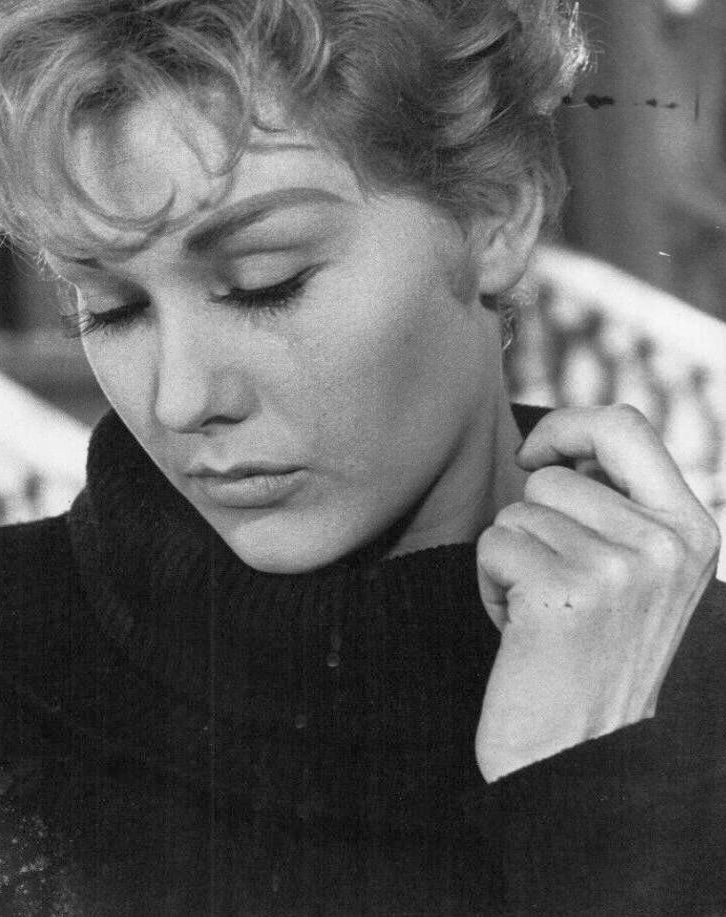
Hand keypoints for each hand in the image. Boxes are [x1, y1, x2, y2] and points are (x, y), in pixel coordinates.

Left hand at [475, 404, 720, 781]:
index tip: (533, 455)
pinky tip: (520, 631)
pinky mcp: (565, 594)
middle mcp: (665, 546)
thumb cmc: (591, 655)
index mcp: (692, 531)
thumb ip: (618, 505)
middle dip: (531, 522)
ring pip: (517, 512)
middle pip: (554, 475)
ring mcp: (619, 570)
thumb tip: (557, 441)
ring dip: (511, 559)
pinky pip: (494, 545)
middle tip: (552, 584)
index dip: (567, 425)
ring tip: (541, 614)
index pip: (625, 424)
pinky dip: (489, 585)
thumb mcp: (636, 573)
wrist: (578, 757)